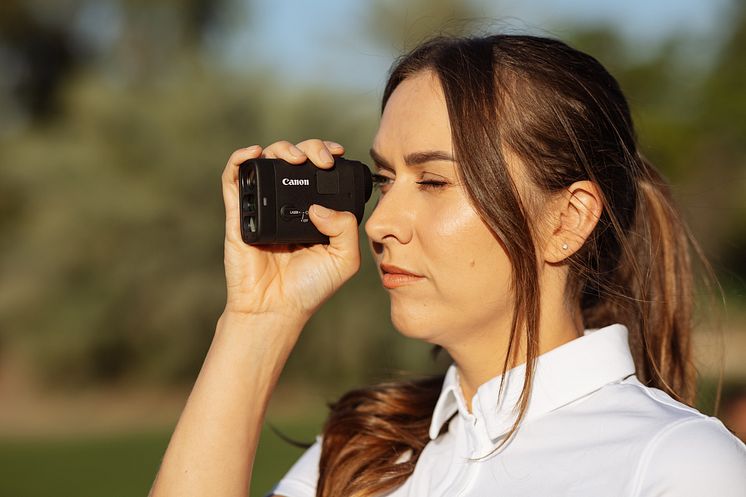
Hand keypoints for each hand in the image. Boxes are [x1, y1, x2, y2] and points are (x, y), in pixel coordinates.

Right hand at [221, 139, 360, 322]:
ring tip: (294, 157)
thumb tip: (319, 205)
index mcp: (313, 211)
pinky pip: (233, 179)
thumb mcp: (344, 259)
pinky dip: (240, 159)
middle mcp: (287, 204)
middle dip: (309, 148)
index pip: (318, 171)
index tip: (337, 154)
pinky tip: (254, 153)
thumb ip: (345, 228)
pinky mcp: (238, 214)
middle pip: (294, 159)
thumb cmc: (309, 288)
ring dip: (280, 148)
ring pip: (266, 161)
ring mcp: (262, 206)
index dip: (326, 154)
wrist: (275, 308)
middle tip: (320, 159)